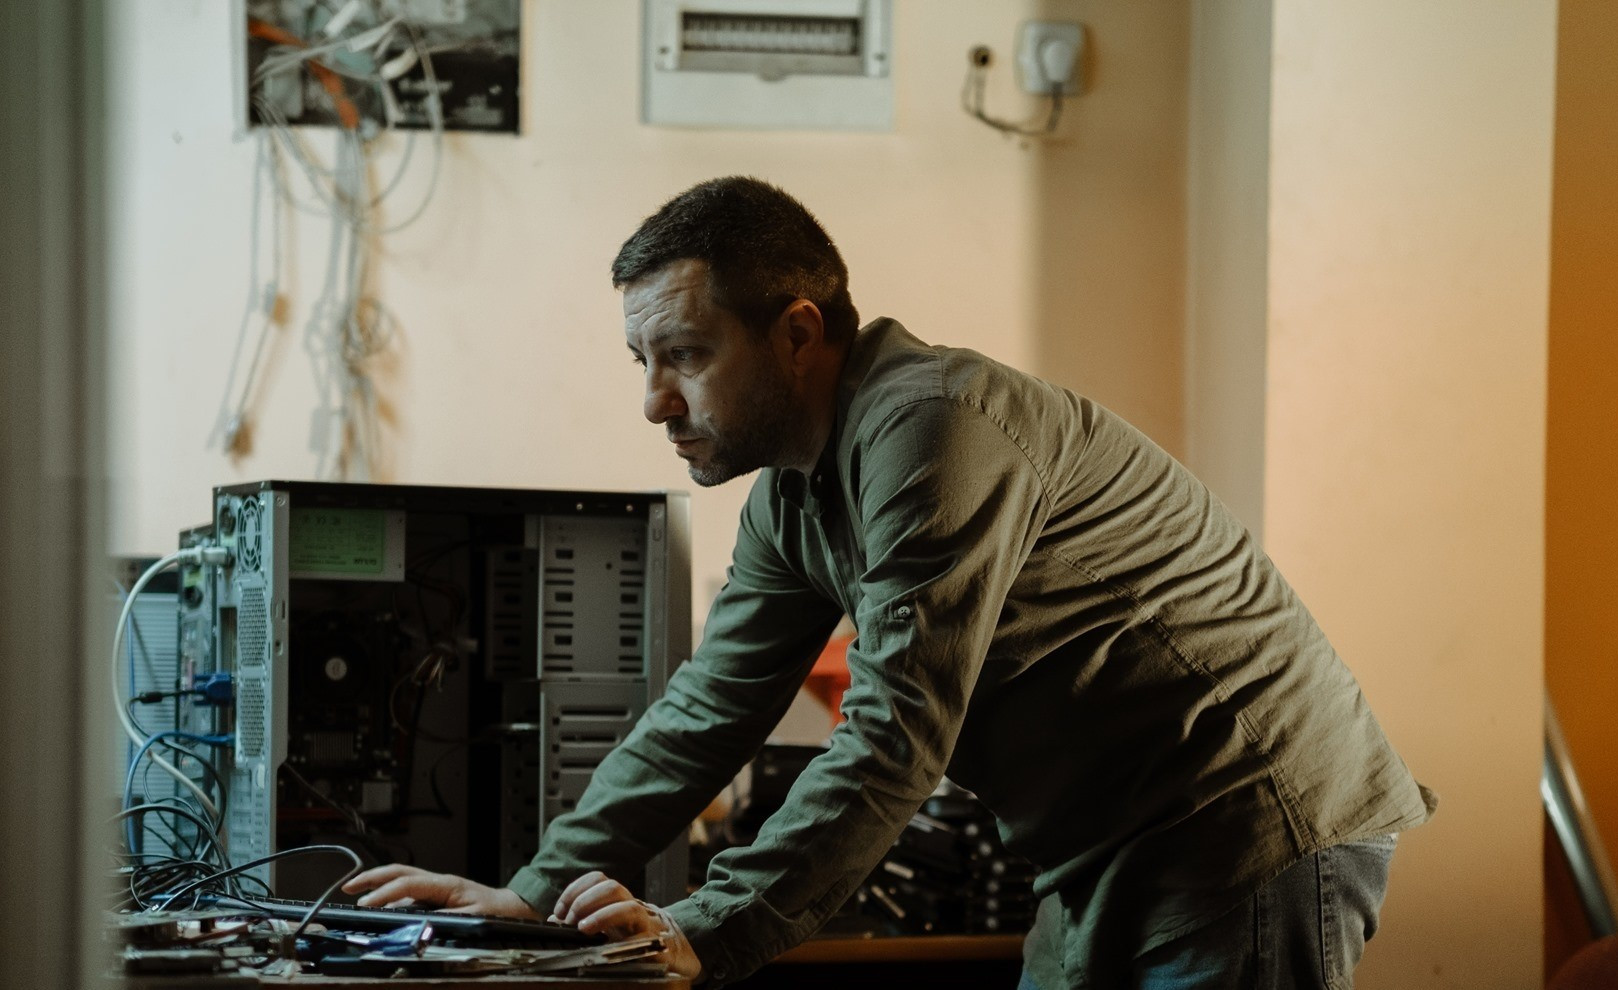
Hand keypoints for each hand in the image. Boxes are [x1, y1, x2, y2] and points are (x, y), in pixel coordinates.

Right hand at [341, 864, 539, 917]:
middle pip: (399, 872)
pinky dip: (389, 897)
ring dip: (378, 885)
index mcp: (446, 885)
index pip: (408, 883)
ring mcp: (436, 887)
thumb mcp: (473, 918)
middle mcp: (438, 882)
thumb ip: (446, 920)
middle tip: (349, 887)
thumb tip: (421, 923)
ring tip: (356, 894)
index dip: (385, 893)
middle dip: (372, 877)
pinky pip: (407, 892)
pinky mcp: (435, 895)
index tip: (366, 904)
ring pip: (401, 879)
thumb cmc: (495, 911)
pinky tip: (378, 907)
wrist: (511, 907)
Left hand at [552, 871, 701, 980]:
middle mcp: (632, 905)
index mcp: (618, 899)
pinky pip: (643, 938)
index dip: (575, 890)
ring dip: (602, 915)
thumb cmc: (635, 934)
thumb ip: (583, 918)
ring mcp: (646, 923)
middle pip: (611, 887)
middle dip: (586, 901)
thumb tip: (555, 920)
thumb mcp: (608, 924)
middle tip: (571, 920)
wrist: (676, 948)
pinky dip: (625, 942)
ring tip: (584, 929)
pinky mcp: (656, 944)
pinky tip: (609, 948)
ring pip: (629, 907)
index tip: (560, 911)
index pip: (596, 879)